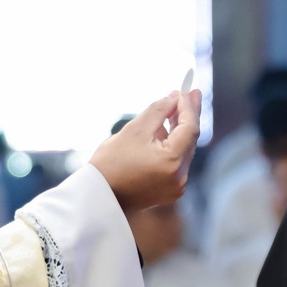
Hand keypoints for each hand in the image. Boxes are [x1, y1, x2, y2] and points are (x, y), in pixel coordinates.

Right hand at [90, 89, 201, 213]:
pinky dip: (173, 146)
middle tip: (190, 93)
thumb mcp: (135, 130)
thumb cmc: (111, 164)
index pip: (190, 129)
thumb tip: (174, 98)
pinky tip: (165, 131)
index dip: (189, 107)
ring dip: (179, 130)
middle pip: (190, 140)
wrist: (97, 197)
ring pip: (183, 151)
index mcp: (172, 163)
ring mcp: (175, 187)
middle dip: (188, 116)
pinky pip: (176, 163)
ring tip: (174, 108)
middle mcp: (180, 178)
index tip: (188, 90)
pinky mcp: (168, 191)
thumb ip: (158, 111)